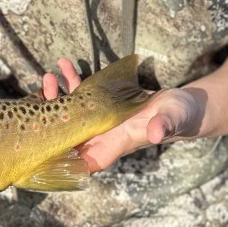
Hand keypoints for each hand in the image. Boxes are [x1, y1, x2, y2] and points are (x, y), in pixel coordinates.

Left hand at [41, 58, 205, 173]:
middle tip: (43, 92)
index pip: (84, 161)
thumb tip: (157, 133)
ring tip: (49, 76)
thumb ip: (165, 126)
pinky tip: (65, 65)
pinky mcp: (104, 102)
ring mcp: (102, 119)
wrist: (184, 106)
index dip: (62, 158)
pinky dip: (71, 82)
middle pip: (68, 135)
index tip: (44, 143)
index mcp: (116, 144)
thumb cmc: (180, 117)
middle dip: (50, 118)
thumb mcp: (173, 119)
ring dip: (57, 96)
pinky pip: (81, 95)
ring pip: (70, 113)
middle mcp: (104, 135)